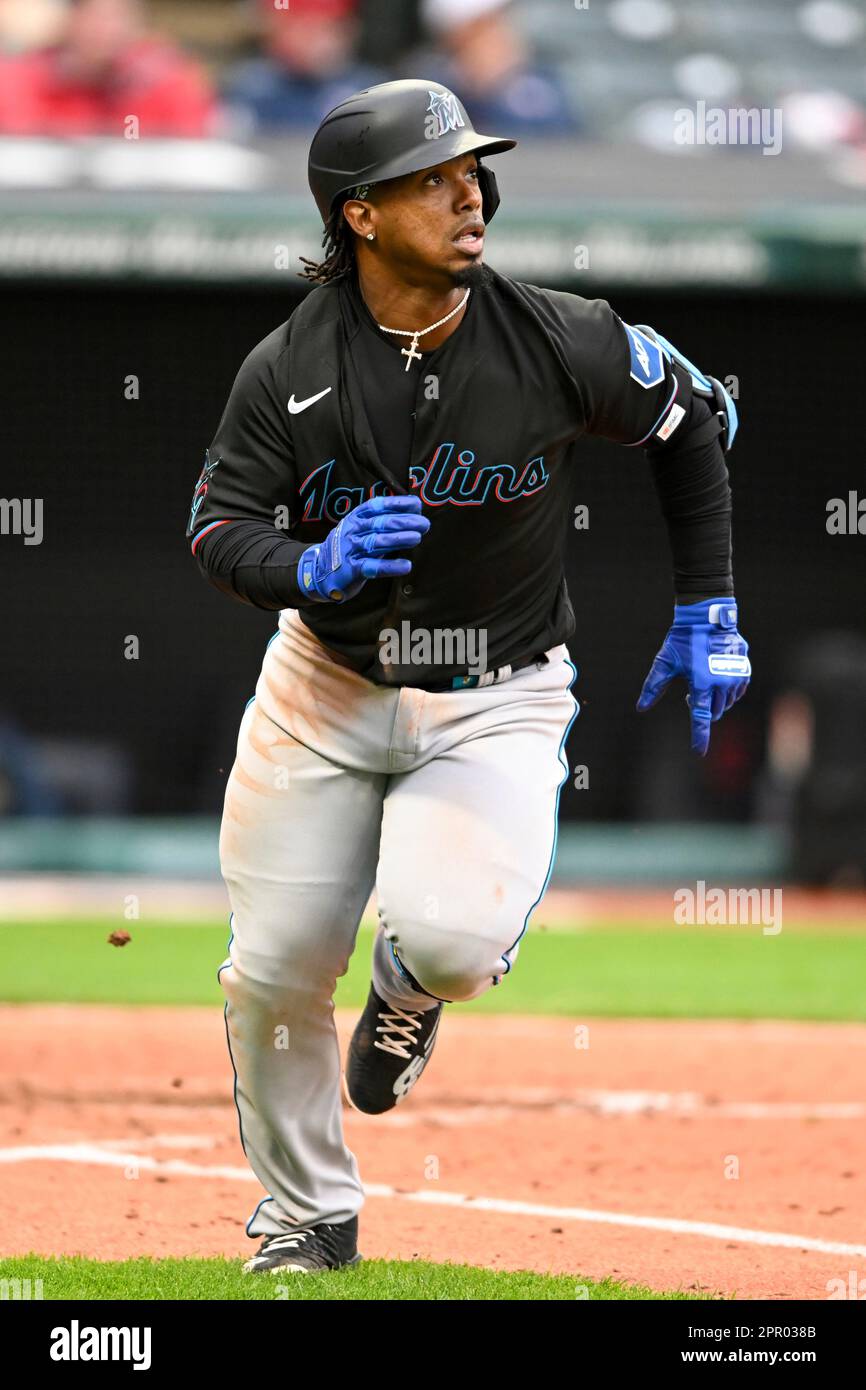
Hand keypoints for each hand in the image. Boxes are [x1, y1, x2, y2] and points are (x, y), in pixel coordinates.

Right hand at [298, 494, 430, 602]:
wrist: (319, 571)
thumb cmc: (349, 548)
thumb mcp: (360, 529)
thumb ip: (382, 523)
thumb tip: (414, 513)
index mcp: (356, 517)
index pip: (377, 506)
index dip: (397, 504)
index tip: (417, 505)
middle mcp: (352, 530)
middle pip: (380, 523)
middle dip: (404, 522)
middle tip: (424, 524)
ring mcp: (350, 550)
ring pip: (377, 542)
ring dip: (398, 539)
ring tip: (417, 538)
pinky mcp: (351, 570)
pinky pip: (372, 567)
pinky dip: (390, 566)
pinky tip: (406, 566)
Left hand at [636, 598, 750, 755]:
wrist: (708, 616)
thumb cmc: (683, 640)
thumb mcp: (664, 662)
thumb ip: (653, 687)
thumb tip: (640, 708)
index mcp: (702, 684)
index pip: (700, 718)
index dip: (700, 737)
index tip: (699, 752)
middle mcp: (722, 683)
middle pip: (714, 712)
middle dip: (703, 709)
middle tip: (691, 692)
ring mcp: (736, 676)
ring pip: (727, 703)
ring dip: (715, 700)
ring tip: (704, 681)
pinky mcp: (745, 669)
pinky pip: (738, 691)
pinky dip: (728, 691)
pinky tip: (718, 678)